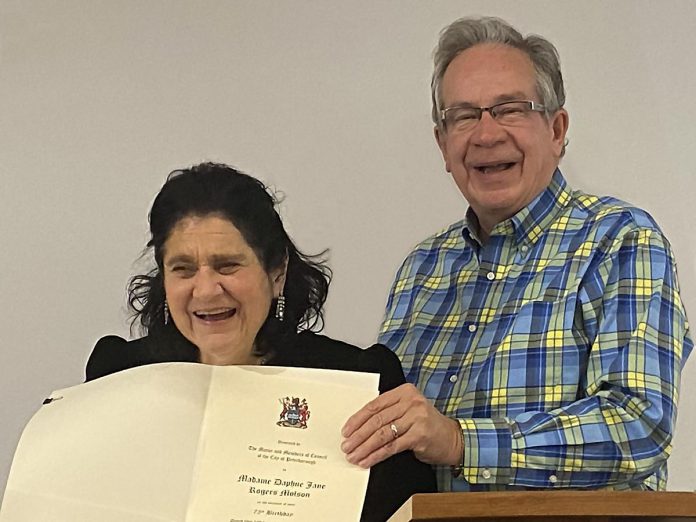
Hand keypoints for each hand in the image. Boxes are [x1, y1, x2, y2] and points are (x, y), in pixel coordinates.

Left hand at [341, 383, 461, 467]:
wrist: (452, 438)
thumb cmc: (427, 425)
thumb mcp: (408, 411)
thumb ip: (389, 413)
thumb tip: (359, 427)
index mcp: (404, 392)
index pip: (375, 405)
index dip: (358, 419)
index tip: (346, 430)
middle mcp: (411, 402)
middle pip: (377, 419)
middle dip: (358, 435)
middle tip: (347, 445)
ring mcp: (416, 418)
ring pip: (383, 434)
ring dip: (365, 447)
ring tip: (354, 455)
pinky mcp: (419, 435)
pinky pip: (392, 447)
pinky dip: (377, 455)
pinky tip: (368, 460)